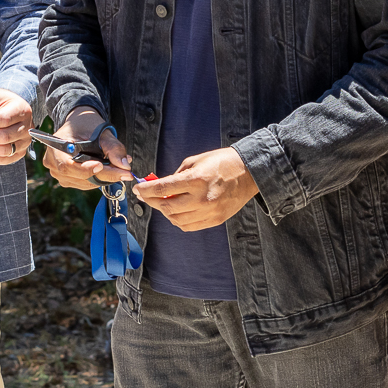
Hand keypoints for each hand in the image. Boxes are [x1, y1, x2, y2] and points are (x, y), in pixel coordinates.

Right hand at [40, 107, 133, 188]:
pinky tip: (108, 169)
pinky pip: (85, 184)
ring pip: (85, 183)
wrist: (79, 124)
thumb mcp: (101, 132)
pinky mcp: (67, 179)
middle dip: (104, 175)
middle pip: (79, 177)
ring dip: (104, 177)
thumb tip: (125, 166)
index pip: (68, 166)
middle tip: (126, 172)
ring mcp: (59, 174)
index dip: (85, 169)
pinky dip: (99, 178)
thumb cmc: (87, 125)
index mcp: (56, 148)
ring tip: (119, 167)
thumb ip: (113, 148)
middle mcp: (53, 163)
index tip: (101, 166)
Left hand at [134, 147, 257, 230]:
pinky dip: (178, 220)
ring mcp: (209, 212)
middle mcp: (201, 198)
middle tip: (145, 195)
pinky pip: (189, 226)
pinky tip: (176, 211)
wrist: (250, 173)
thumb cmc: (222, 162)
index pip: (163, 189)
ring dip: (165, 212)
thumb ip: (176, 175)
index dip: (146, 190)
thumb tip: (160, 186)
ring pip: (176, 220)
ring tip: (162, 203)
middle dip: (152, 201)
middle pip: (167, 207)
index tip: (137, 189)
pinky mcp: (215, 220)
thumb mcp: (196, 161)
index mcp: (196, 180)